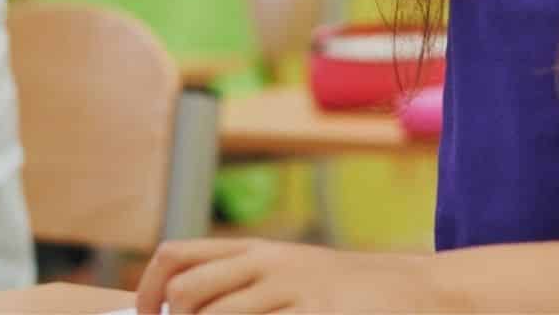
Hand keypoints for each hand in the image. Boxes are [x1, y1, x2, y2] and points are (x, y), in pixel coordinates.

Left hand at [136, 239, 439, 312]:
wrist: (411, 292)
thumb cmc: (339, 292)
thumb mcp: (287, 274)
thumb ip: (238, 283)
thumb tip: (178, 308)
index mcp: (255, 251)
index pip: (177, 255)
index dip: (148, 288)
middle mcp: (269, 266)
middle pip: (189, 293)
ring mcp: (294, 293)